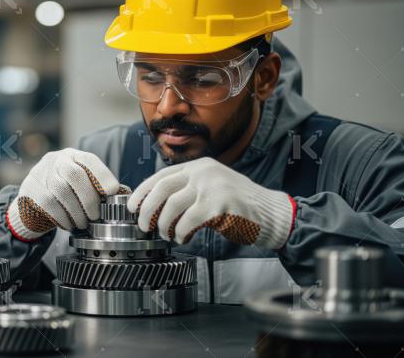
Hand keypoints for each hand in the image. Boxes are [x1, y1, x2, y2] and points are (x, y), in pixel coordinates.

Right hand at [7, 148, 123, 241]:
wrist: (31, 198)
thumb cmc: (64, 191)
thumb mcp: (79, 182)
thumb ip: (97, 186)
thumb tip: (123, 195)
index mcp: (73, 156)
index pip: (89, 160)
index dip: (103, 175)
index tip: (112, 192)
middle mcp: (56, 160)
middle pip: (74, 175)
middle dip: (89, 199)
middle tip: (96, 216)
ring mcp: (41, 174)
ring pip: (61, 190)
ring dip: (76, 211)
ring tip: (83, 223)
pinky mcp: (31, 190)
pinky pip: (49, 204)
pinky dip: (62, 217)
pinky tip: (68, 224)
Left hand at [128, 157, 295, 248]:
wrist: (270, 214)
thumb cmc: (237, 206)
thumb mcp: (209, 188)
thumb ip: (187, 191)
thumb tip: (154, 205)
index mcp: (198, 166)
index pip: (161, 176)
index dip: (143, 192)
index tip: (132, 206)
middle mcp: (203, 171)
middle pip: (162, 189)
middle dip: (147, 209)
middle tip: (143, 225)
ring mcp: (212, 186)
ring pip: (173, 206)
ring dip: (164, 225)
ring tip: (167, 235)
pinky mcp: (220, 203)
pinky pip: (189, 220)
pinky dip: (181, 232)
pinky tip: (183, 238)